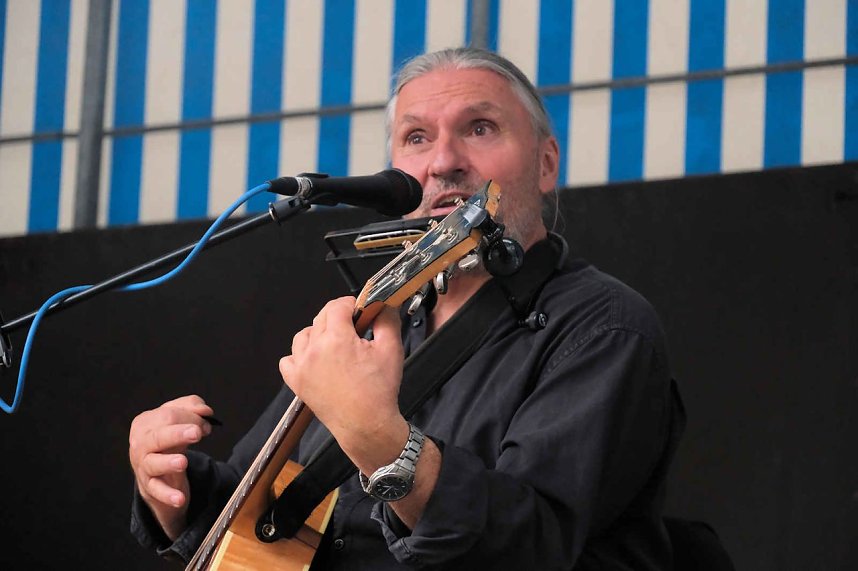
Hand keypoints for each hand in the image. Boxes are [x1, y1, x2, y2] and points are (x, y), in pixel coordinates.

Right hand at [128, 395, 213, 540]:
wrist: (155, 470)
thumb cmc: (167, 440)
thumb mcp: (178, 419)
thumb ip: (192, 407)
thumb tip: (204, 410)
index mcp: (145, 423)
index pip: (167, 415)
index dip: (190, 417)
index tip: (205, 423)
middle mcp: (140, 443)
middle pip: (158, 436)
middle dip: (177, 433)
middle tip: (196, 432)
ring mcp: (142, 466)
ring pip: (153, 463)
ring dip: (168, 462)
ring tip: (182, 462)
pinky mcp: (149, 486)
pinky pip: (157, 491)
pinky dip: (168, 495)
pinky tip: (179, 498)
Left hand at [279, 297, 408, 472]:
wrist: (366, 425)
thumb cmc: (378, 392)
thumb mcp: (391, 350)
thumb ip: (387, 321)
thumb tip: (383, 305)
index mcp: (337, 339)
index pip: (337, 306)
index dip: (351, 304)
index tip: (360, 311)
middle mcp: (314, 349)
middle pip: (321, 317)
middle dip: (338, 318)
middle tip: (355, 330)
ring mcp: (302, 366)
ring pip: (304, 335)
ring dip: (318, 334)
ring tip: (336, 345)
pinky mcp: (296, 382)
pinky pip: (289, 359)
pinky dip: (300, 356)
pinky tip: (316, 360)